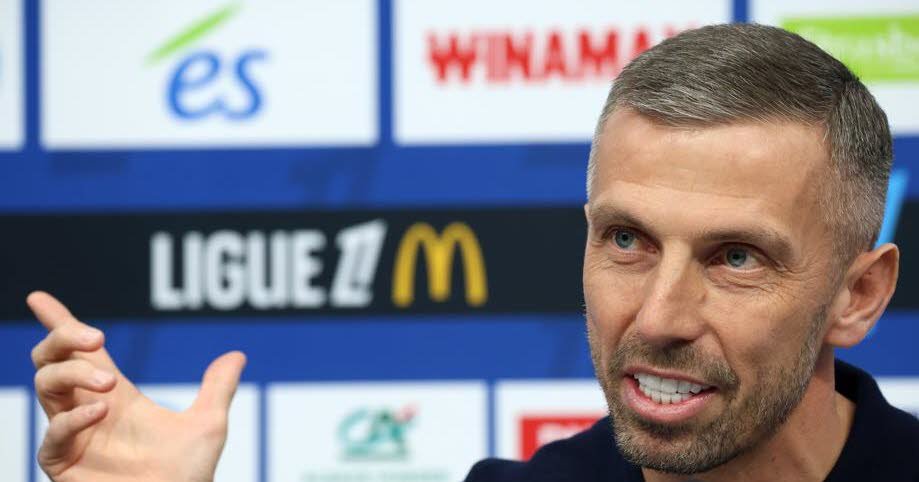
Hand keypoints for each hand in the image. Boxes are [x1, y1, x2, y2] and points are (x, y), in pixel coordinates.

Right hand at [29, 291, 246, 481]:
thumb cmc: (186, 477)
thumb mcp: (208, 425)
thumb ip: (218, 389)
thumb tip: (238, 355)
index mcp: (114, 396)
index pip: (80, 352)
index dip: (60, 322)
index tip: (40, 299)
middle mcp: (87, 409)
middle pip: (50, 358)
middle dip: (63, 336)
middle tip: (97, 338)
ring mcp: (72, 435)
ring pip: (46, 384)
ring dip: (73, 372)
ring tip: (109, 383)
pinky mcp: (64, 463)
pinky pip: (54, 433)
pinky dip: (73, 418)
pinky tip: (100, 412)